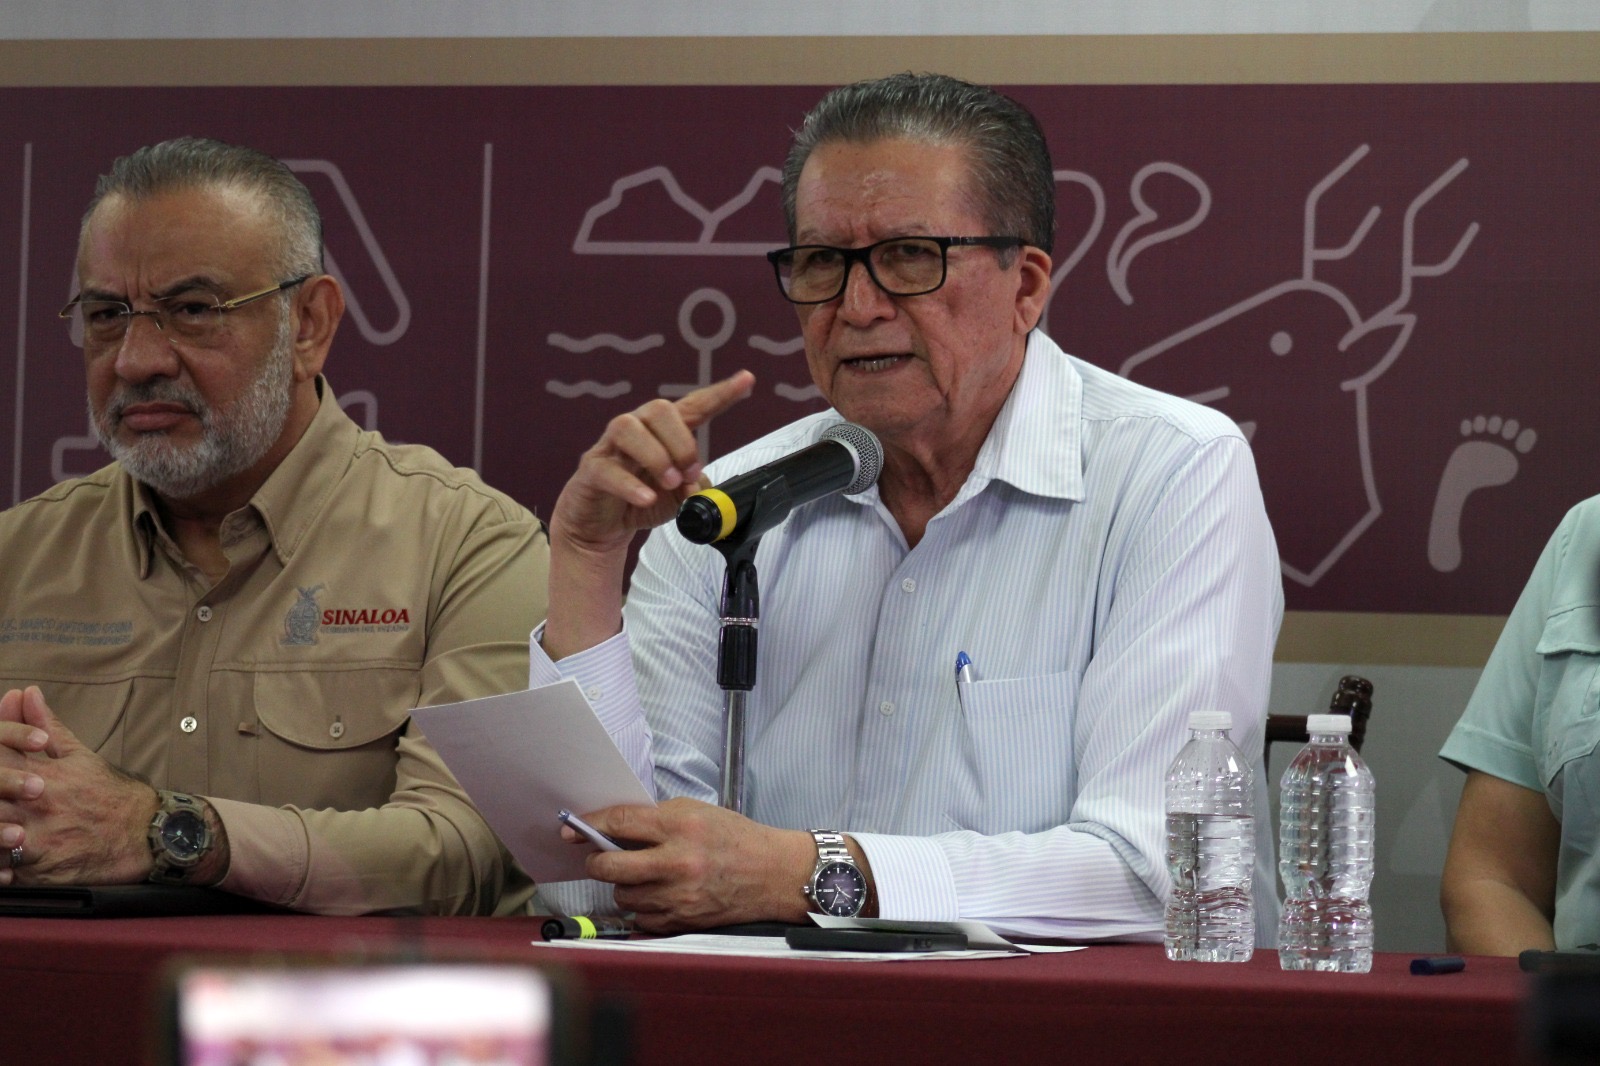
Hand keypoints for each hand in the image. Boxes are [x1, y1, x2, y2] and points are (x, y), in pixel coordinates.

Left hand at [0, 686, 158, 885]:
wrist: (147, 834)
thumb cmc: (111, 794)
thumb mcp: (80, 755)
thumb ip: (47, 726)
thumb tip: (26, 694)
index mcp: (43, 776)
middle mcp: (36, 807)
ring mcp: (36, 840)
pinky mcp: (39, 871)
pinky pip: (4, 870)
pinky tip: (1, 853)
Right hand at [550, 370, 755, 556]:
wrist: (601, 526)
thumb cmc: (641, 500)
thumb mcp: (679, 497)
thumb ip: (695, 487)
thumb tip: (698, 484)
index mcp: (664, 431)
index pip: (694, 405)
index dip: (720, 394)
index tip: (746, 380)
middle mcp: (637, 429)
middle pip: (660, 409)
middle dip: (682, 442)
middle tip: (690, 473)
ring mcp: (610, 447)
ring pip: (627, 428)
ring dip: (656, 456)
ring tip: (670, 483)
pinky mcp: (591, 470)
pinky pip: (607, 469)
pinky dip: (630, 485)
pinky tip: (646, 498)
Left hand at [565, 797, 818, 932]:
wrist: (773, 874)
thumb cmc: (736, 839)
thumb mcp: (698, 812)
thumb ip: (656, 819)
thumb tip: (613, 828)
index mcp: (681, 826)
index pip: (621, 823)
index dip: (590, 826)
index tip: (571, 830)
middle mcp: (678, 862)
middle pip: (610, 866)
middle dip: (597, 861)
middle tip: (598, 857)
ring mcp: (679, 896)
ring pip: (622, 895)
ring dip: (622, 885)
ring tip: (641, 875)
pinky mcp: (682, 920)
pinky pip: (640, 917)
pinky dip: (642, 906)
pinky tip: (656, 893)